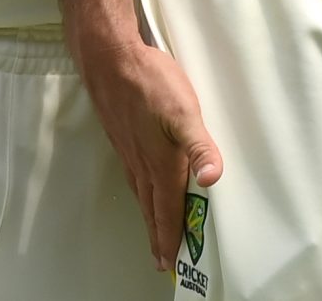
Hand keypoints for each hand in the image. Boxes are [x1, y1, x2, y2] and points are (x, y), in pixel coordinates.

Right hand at [75, 34, 223, 271]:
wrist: (109, 59)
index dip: (171, 237)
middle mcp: (142, 164)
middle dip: (158, 236)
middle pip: (152, 209)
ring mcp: (129, 152)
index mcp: (161, 163)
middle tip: (162, 261)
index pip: (168, 210)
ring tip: (154, 233)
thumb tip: (212, 179)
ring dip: (149, 217)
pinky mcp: (122, 138)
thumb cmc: (150, 82)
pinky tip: (142, 189)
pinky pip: (133, 178)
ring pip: (141, 194)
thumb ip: (200, 146)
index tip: (171, 263)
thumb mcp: (184, 111)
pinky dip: (141, 195)